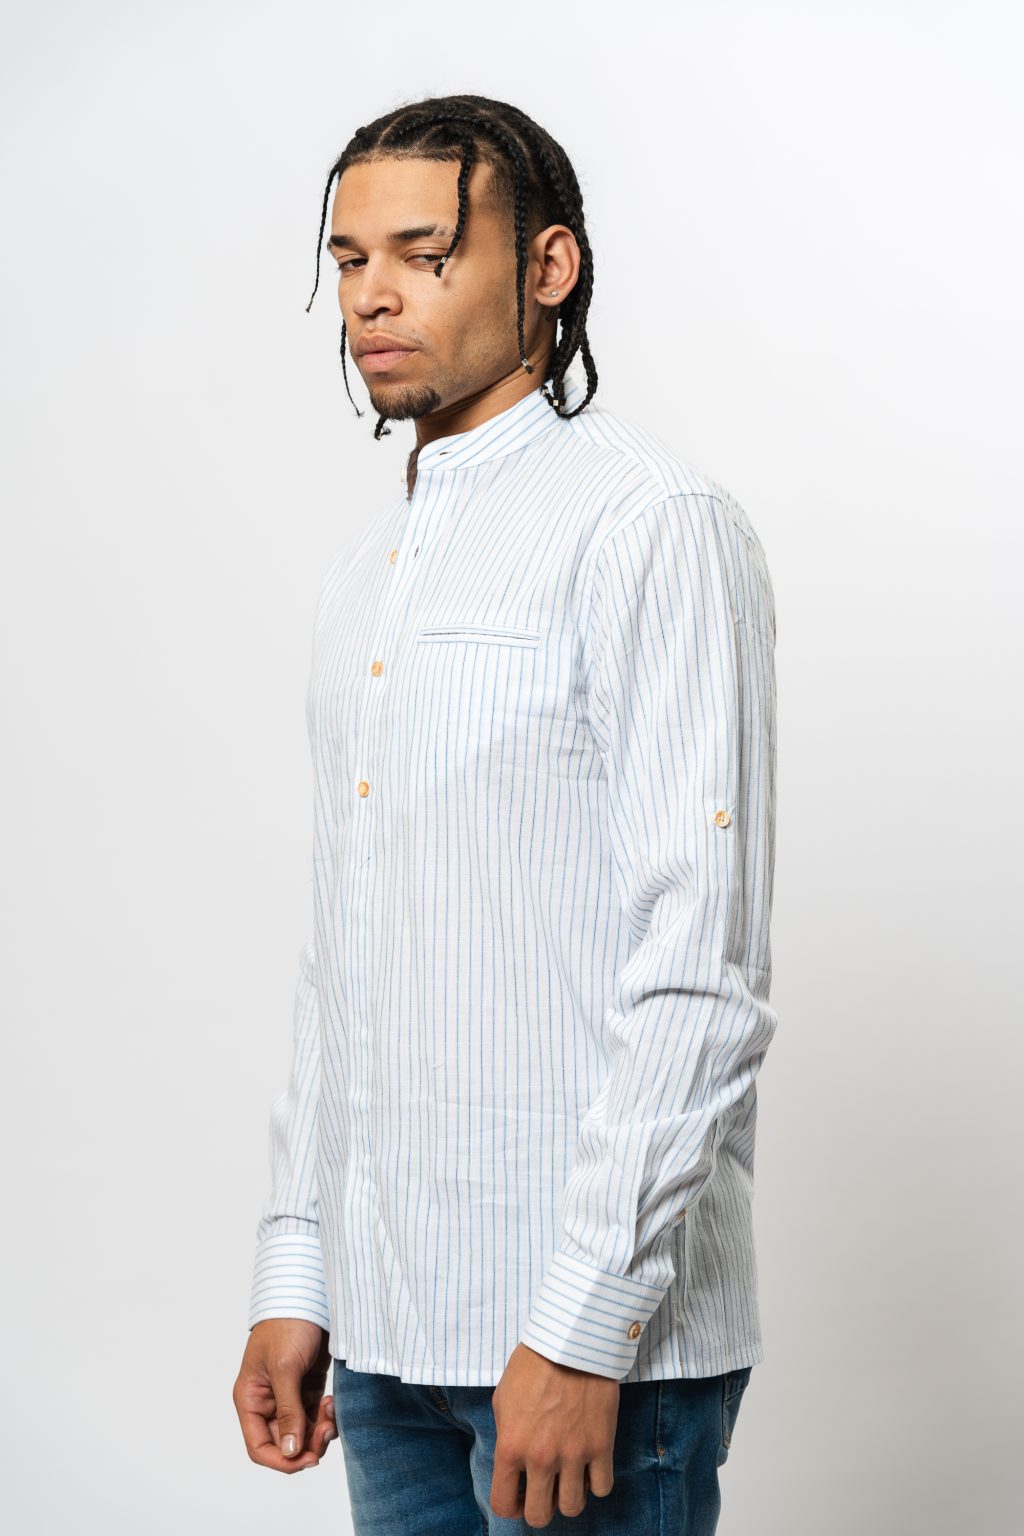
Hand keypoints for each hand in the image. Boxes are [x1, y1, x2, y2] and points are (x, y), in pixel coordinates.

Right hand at [233, 1319, 336, 1472]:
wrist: (308, 1295)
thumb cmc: (287, 1325)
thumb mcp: (285, 1369)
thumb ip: (288, 1411)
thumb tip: (291, 1451)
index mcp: (250, 1400)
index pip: (259, 1447)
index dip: (282, 1460)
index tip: (307, 1459)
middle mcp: (267, 1402)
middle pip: (284, 1444)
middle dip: (306, 1445)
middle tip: (327, 1432)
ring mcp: (288, 1395)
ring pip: (303, 1432)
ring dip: (319, 1432)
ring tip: (332, 1413)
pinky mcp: (308, 1387)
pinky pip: (316, 1416)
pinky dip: (326, 1417)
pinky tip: (333, 1404)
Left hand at [489, 1342, 618, 1526]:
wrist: (570, 1342)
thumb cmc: (533, 1365)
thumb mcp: (503, 1400)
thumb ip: (507, 1437)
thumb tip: (514, 1462)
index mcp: (511, 1447)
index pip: (504, 1504)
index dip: (510, 1507)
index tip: (518, 1497)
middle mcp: (541, 1458)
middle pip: (540, 1516)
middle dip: (539, 1508)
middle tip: (544, 1490)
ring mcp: (574, 1454)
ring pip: (573, 1508)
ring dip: (568, 1497)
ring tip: (568, 1478)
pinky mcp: (602, 1445)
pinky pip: (602, 1488)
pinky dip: (596, 1483)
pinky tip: (589, 1466)